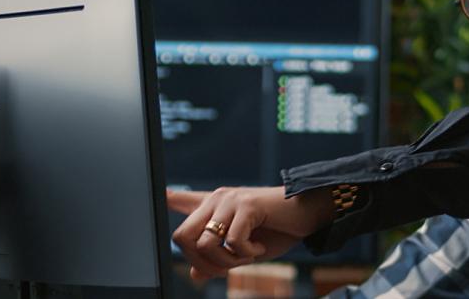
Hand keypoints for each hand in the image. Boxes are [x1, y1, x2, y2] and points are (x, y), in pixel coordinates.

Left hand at [167, 187, 332, 278]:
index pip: (183, 200)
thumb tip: (195, 274)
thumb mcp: (244, 251)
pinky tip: (258, 247)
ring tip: (246, 256)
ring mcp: (229, 200)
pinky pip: (231, 242)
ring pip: (205, 244)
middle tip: (224, 267)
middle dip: (200, 262)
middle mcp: (216, 199)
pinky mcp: (246, 205)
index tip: (161, 194)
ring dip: (226, 261)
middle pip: (181, 236)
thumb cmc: (277, 231)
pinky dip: (246, 254)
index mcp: (214, 206)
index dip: (169, 199)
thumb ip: (218, 259)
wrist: (308, 215)